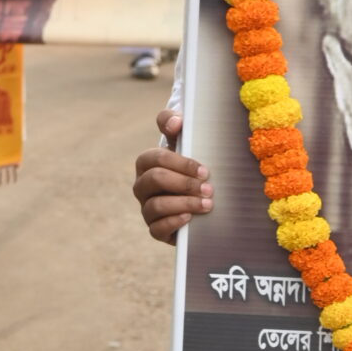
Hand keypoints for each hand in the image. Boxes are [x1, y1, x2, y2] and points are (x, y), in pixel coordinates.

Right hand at [132, 106, 211, 242]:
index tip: (205, 170)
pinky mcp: (154, 228)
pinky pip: (156, 228)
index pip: (155, 158)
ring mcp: (146, 208)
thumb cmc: (189, 167)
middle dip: (184, 184)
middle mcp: (142, 185)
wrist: (197, 198)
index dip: (181, 163)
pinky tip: (191, 218)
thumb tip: (176, 122)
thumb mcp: (184, 143)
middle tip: (209, 189)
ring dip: (184, 204)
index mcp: (146, 163)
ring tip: (207, 204)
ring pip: (156, 206)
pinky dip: (174, 222)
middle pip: (155, 180)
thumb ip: (176, 124)